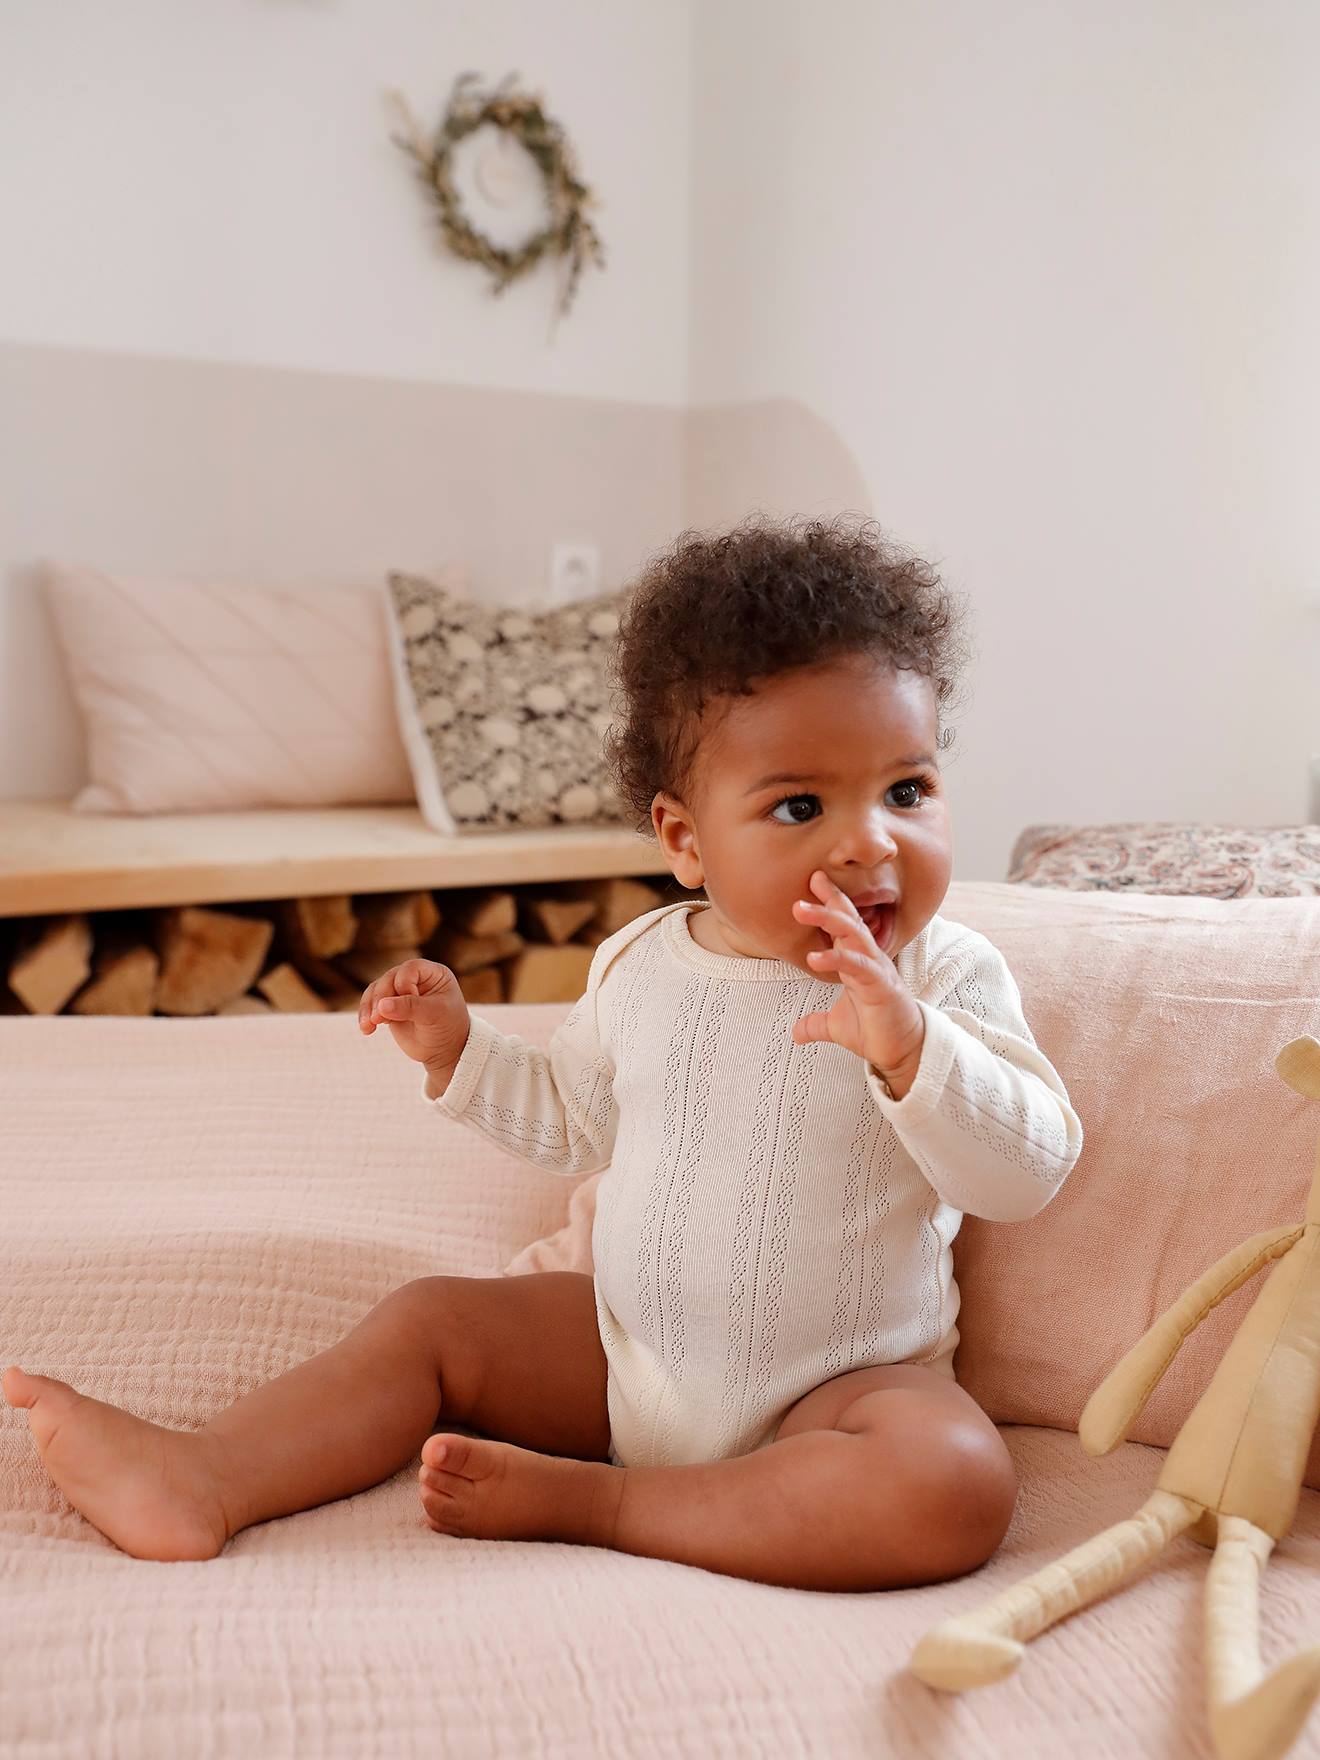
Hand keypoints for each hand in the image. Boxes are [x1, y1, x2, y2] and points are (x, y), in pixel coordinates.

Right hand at [358, 958, 469, 1077]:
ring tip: (369, 1026)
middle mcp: (415, 978)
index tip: (414, 1007)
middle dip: (381, 997)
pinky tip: (367, 1029)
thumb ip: (410, 1007)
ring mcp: (400, 992)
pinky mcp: (389, 1006)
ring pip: (376, 990)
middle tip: (378, 1018)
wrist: (444, 1050)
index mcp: (433, 973)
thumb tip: (381, 1006)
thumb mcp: (434, 1015)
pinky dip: (366, 1016)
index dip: (405, 984)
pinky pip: (371, 1004)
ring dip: (369, 1007)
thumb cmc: (447, 1028)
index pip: (411, 968)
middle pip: (389, 978)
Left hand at [791, 870, 925, 1095]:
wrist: (902, 1053)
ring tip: (800, 910)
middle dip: (827, 902)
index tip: (815, 879)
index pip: (845, 925)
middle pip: (849, 922)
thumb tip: (796, 1033)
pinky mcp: (882, 987)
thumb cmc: (876, 1032)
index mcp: (859, 961)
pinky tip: (814, 957)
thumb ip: (816, 1024)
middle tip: (808, 882)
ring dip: (827, 919)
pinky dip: (837, 959)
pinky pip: (858, 967)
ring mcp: (877, 971)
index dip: (831, 902)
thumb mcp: (837, 1027)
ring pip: (854, 935)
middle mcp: (869, 959)